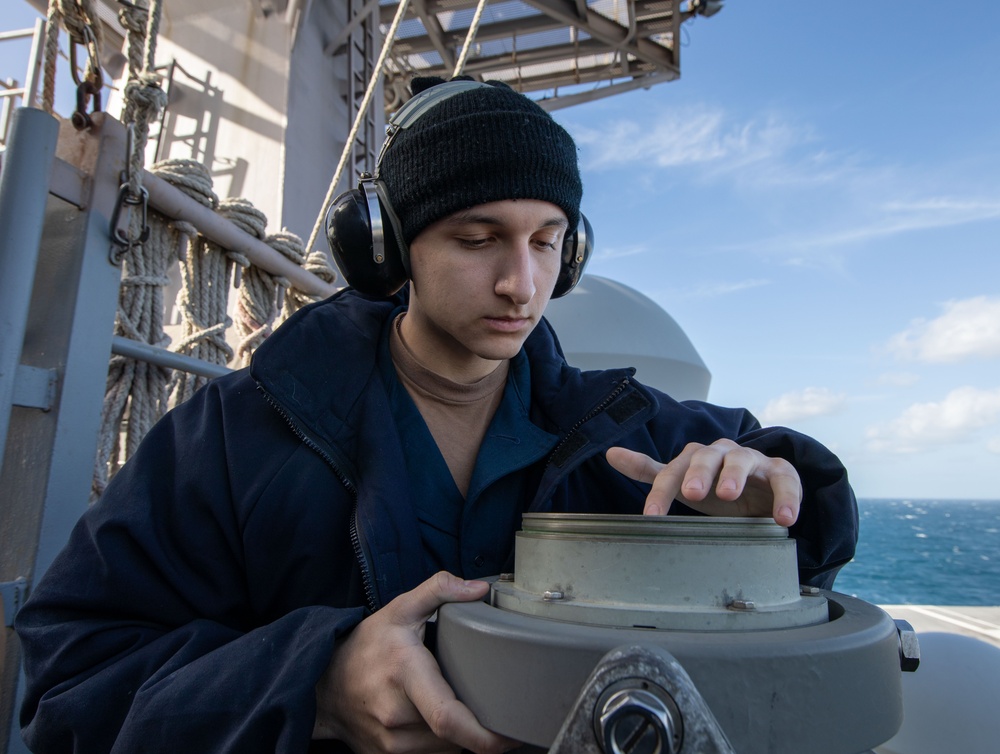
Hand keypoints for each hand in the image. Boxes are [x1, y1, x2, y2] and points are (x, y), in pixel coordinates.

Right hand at [313, 571, 517, 753]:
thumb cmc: (367, 645)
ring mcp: (390, 744)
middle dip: (476, 724)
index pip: (447, 717)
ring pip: (446, 749)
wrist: (324, 685)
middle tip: (489, 705)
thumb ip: (439, 590)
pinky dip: (443, 744)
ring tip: (453, 705)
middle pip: (454, 735)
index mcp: (405, 675)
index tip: (509, 735)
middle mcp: (396, 716)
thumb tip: (479, 587)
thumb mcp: (400, 609)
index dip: (484, 735)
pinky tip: (437, 721)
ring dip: (459, 734)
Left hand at [606, 440, 800, 525]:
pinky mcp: (781, 472)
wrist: (760, 493)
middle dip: (699, 473)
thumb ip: (650, 470)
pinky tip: (784, 518)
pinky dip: (786, 498)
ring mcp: (753, 460)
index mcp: (697, 456)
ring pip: (743, 460)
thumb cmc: (715, 487)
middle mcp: (723, 453)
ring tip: (729, 494)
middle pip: (708, 456)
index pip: (674, 470)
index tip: (651, 516)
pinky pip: (785, 480)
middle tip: (693, 493)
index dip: (661, 491)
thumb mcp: (682, 481)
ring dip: (735, 476)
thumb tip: (610, 453)